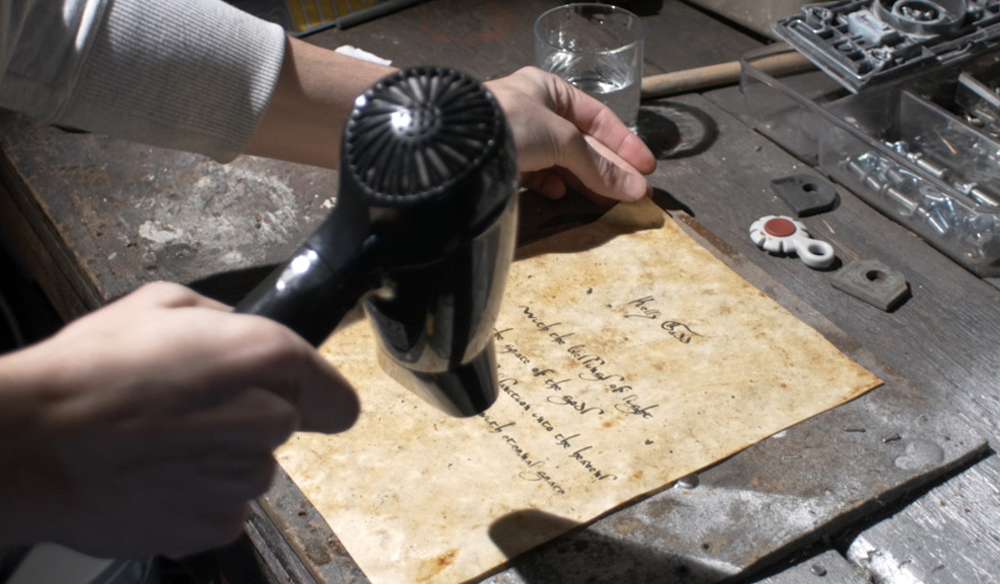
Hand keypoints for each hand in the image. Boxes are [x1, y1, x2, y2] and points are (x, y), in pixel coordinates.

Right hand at [0, 282, 358, 557]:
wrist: (29, 446)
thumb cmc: (85, 376)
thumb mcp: (158, 305)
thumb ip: (219, 319)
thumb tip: (235, 331)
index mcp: (264, 357)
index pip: (337, 398)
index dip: (317, 397)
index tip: (302, 401)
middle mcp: (268, 420)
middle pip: (282, 429)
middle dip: (247, 420)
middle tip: (187, 412)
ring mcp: (243, 480)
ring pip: (250, 470)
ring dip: (219, 461)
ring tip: (159, 445)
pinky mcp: (215, 526)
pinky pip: (223, 509)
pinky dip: (197, 499)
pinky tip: (154, 479)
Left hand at [486, 66, 656, 204]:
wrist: (454, 149)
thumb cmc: (510, 125)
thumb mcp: (561, 140)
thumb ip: (598, 165)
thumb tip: (634, 187)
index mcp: (547, 89)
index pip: (597, 116)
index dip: (624, 143)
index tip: (646, 168)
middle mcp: (532, 110)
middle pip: (582, 142)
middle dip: (609, 168)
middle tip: (635, 192)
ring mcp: (517, 138)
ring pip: (560, 161)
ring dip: (585, 181)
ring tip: (609, 200)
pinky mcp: (503, 164)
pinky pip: (537, 176)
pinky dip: (552, 186)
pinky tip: (562, 195)